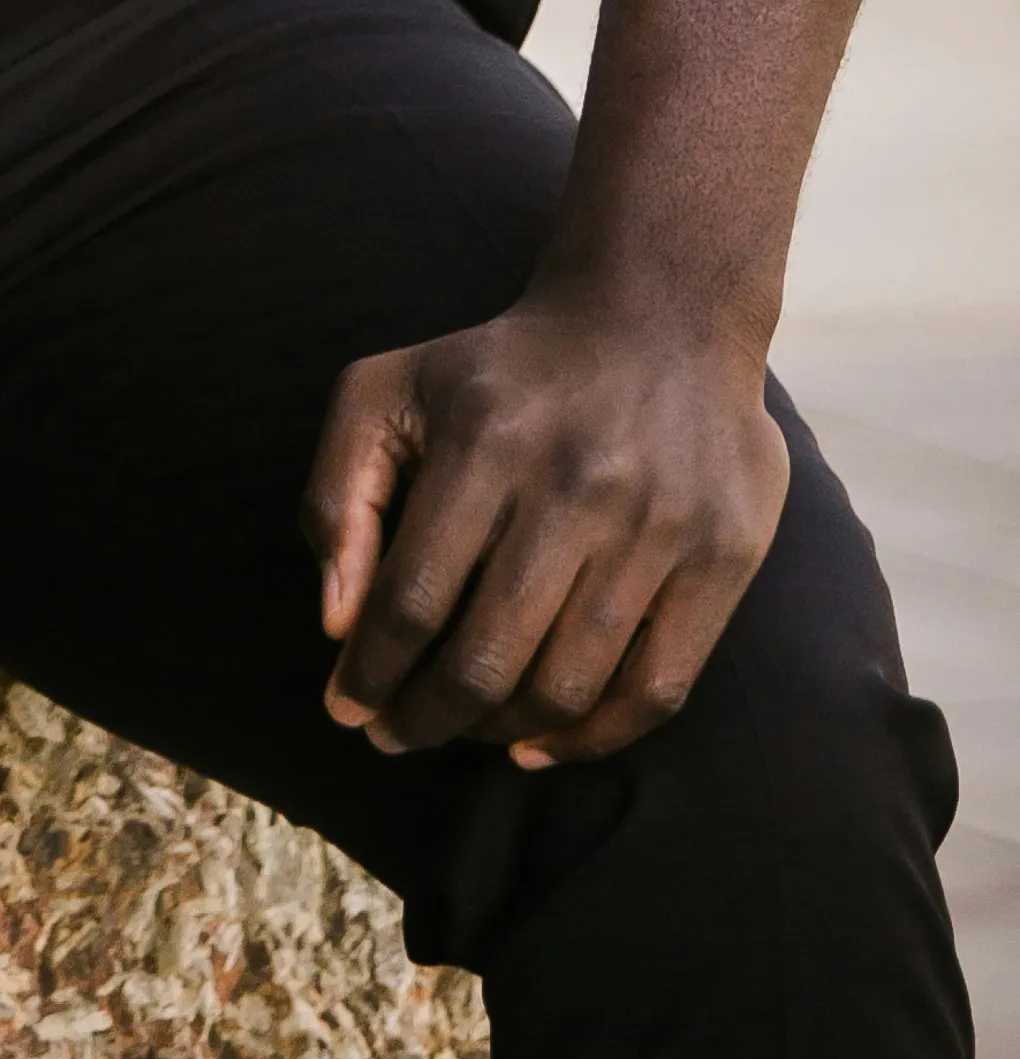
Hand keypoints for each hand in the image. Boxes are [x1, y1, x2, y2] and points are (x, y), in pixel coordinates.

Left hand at [305, 292, 790, 765]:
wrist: (658, 314)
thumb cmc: (500, 371)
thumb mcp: (389, 389)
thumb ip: (337, 493)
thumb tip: (337, 623)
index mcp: (483, 437)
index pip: (412, 599)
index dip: (370, 672)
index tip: (346, 707)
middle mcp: (575, 482)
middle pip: (487, 658)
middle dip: (426, 719)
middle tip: (397, 735)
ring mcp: (657, 524)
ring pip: (567, 686)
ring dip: (499, 733)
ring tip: (464, 730)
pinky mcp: (722, 555)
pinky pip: (655, 690)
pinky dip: (591, 740)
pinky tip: (540, 744)